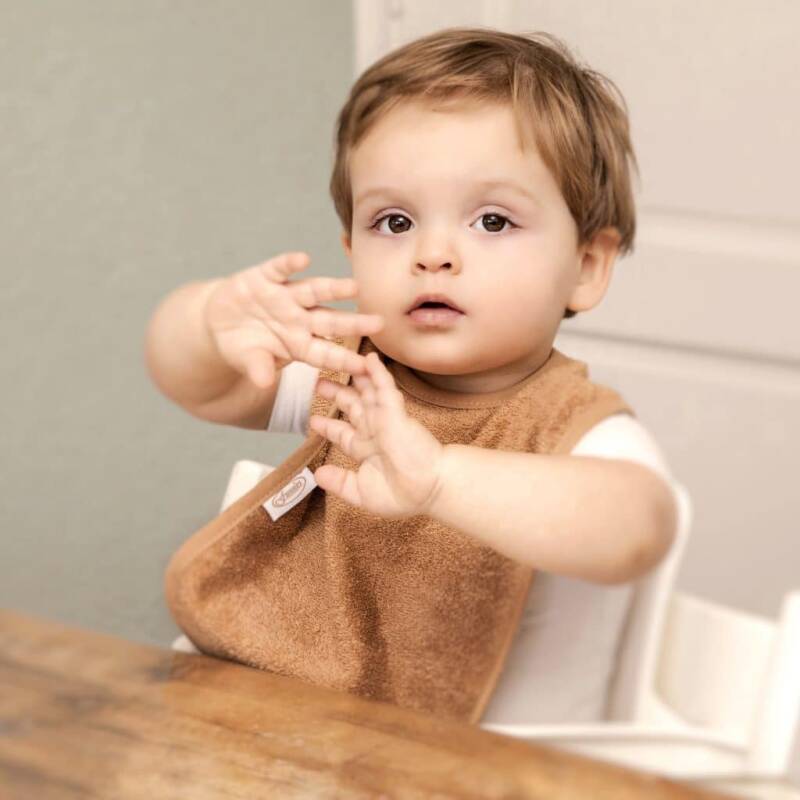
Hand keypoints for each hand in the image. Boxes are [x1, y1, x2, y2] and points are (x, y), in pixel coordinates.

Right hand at [203, 251, 383, 387]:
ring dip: (333, 288)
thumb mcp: (249, 360)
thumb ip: (258, 368)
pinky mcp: (265, 278)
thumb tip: (264, 383)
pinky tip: (302, 259)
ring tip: (353, 287)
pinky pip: (279, 269)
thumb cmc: (244, 346)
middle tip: (379, 323)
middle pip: (330, 322)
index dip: (344, 360)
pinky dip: (289, 263)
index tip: (365, 366)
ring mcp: (285, 297)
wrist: (219, 321)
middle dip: (354, 323)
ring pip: (313, 291)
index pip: (326, 354)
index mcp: (299, 345)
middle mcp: (299, 319)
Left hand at [309, 351, 446, 519]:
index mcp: (367, 450)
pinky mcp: (395, 412)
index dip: (329, 426)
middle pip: (352, 407)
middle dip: (336, 394)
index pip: (343, 434)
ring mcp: (385, 419)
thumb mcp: (362, 492)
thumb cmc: (404, 495)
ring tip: (338, 360)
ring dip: (355, 376)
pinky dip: (377, 372)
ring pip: (367, 392)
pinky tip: (370, 358)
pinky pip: (385, 387)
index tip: (314, 420)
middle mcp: (375, 430)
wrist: (430, 488)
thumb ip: (340, 482)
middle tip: (319, 382)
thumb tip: (317, 474)